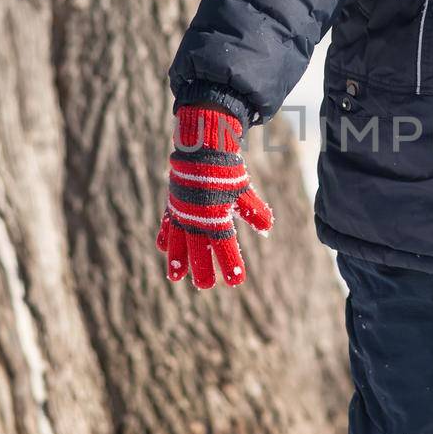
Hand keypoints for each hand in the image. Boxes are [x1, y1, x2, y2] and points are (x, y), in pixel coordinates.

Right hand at [156, 105, 273, 288]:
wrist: (201, 147)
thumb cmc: (225, 170)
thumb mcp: (243, 190)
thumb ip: (254, 210)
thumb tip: (267, 228)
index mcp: (216, 216)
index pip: (225, 246)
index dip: (231, 264)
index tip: (237, 280)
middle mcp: (197, 218)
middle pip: (199, 250)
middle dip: (202, 269)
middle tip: (206, 286)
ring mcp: (182, 212)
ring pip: (179, 242)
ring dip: (178, 260)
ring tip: (176, 277)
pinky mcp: (173, 205)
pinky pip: (168, 224)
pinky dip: (166, 237)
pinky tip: (164, 249)